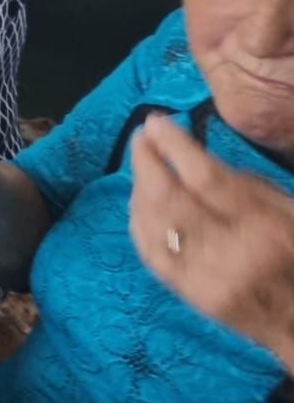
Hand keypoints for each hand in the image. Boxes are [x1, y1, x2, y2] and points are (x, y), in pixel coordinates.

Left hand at [129, 114, 293, 364]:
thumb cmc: (293, 250)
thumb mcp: (286, 208)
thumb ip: (239, 181)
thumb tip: (184, 151)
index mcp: (266, 227)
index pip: (204, 178)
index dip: (173, 145)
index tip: (156, 122)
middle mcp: (231, 255)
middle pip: (167, 198)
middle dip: (145, 160)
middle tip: (141, 137)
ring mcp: (205, 279)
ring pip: (151, 222)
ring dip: (139, 187)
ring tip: (143, 166)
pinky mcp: (187, 295)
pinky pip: (148, 250)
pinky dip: (138, 220)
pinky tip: (141, 202)